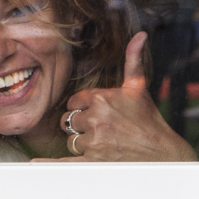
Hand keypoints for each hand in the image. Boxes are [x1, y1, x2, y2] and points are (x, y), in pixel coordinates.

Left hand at [37, 31, 195, 162]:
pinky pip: (65, 162)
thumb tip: (140, 36)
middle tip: (99, 128)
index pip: (74, 101)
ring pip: (71, 140)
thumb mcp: (138, 88)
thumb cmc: (149, 120)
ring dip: (80, 142)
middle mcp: (95, 119)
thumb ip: (133, 60)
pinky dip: (50, 163)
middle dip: (80, 124)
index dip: (82, 107)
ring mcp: (94, 142)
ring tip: (101, 143)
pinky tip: (36, 163)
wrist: (162, 153)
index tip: (95, 111)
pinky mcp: (93, 161)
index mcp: (101, 99)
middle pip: (69, 120)